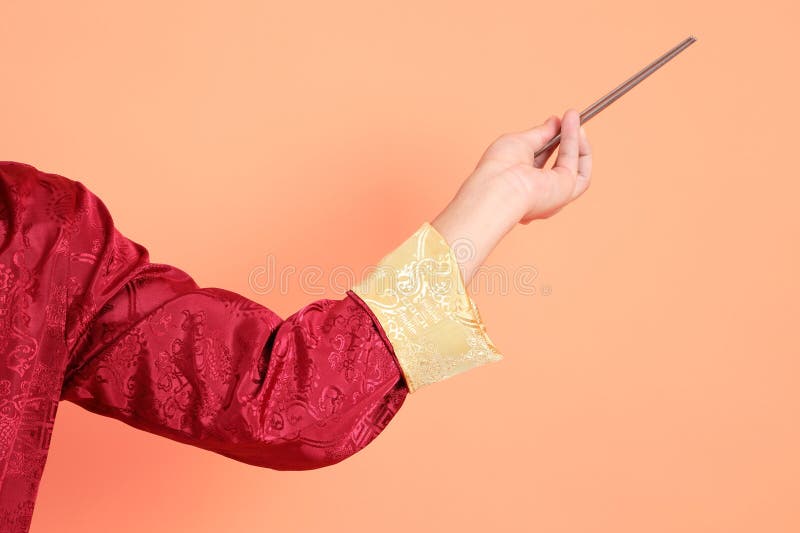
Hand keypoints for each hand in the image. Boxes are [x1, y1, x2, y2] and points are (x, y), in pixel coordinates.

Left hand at [431, 108, 592, 283]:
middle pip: (563, 164)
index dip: (553, 143)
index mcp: (522, 186)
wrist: (496, 190)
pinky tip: (574, 124)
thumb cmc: (494, 170)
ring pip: (575, 164)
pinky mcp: (566, 192)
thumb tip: (557, 120)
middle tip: (572, 118)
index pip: (543, 163)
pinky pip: (579, 164)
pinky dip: (577, 143)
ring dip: (577, 139)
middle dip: (569, 140)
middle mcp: (540, 194)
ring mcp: (555, 195)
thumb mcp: (517, 143)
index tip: (559, 123)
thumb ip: (540, 134)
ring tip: (576, 117)